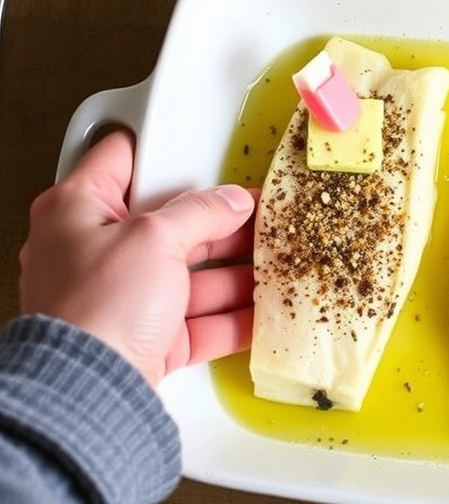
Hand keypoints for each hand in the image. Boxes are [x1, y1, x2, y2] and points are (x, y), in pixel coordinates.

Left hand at [19, 131, 256, 384]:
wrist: (91, 390)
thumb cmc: (96, 307)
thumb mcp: (154, 237)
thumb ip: (200, 212)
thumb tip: (231, 200)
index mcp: (78, 211)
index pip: (122, 162)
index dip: (165, 153)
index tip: (204, 155)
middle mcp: (95, 253)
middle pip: (170, 225)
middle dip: (221, 224)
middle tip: (261, 216)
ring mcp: (124, 299)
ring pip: (192, 276)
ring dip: (237, 273)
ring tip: (276, 262)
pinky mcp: (148, 338)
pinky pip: (200, 322)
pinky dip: (233, 317)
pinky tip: (265, 310)